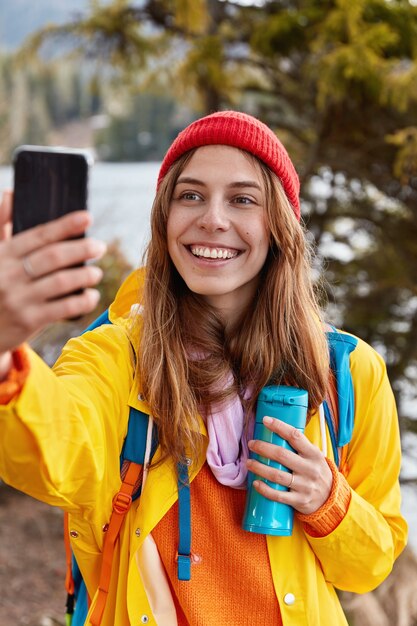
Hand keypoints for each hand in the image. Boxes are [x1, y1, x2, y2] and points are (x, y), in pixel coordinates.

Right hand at [0, 190, 106, 354]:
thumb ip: (1, 224)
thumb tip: (11, 195)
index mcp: (3, 254)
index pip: (39, 235)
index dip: (66, 225)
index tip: (87, 217)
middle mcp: (10, 275)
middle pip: (54, 257)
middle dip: (82, 249)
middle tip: (99, 246)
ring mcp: (19, 299)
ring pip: (61, 281)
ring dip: (85, 275)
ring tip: (96, 272)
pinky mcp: (28, 321)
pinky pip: (63, 308)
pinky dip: (83, 301)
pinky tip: (91, 296)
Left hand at [247, 416, 332, 514]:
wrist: (331, 499)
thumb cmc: (316, 472)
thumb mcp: (315, 456)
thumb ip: (300, 446)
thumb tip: (276, 430)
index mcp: (314, 454)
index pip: (295, 436)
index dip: (279, 426)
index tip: (265, 420)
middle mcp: (310, 469)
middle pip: (281, 455)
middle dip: (263, 448)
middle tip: (251, 444)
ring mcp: (305, 486)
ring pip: (277, 475)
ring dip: (259, 468)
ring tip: (249, 462)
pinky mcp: (299, 501)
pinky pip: (278, 495)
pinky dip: (265, 489)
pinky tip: (256, 483)